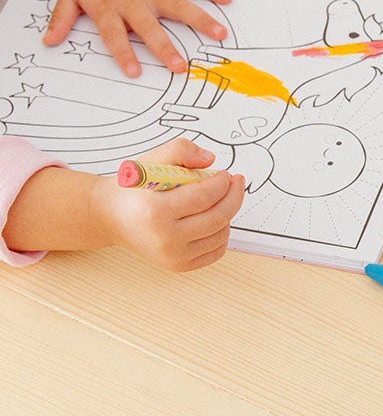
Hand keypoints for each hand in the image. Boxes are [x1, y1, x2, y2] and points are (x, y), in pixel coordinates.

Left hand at [43, 0, 231, 76]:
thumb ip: (61, 18)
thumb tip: (48, 41)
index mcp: (108, 8)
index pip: (114, 35)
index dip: (123, 54)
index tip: (134, 72)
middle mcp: (134, 0)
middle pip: (150, 27)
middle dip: (165, 47)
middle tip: (180, 67)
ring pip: (179, 6)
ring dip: (201, 20)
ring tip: (220, 34)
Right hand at [91, 138, 244, 271]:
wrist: (113, 217)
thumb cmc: (134, 189)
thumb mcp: (152, 160)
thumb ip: (181, 150)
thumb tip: (209, 160)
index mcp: (155, 211)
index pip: (204, 196)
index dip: (222, 183)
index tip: (226, 174)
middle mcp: (164, 238)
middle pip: (217, 217)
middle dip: (234, 196)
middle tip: (236, 182)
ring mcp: (173, 256)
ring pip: (220, 234)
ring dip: (228, 214)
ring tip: (221, 199)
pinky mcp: (179, 266)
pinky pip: (216, 251)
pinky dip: (222, 233)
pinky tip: (215, 218)